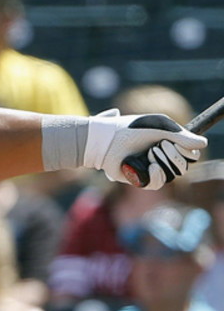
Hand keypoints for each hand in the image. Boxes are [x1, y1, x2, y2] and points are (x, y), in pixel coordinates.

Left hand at [83, 109, 206, 189]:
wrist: (106, 140)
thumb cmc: (130, 128)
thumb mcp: (159, 127)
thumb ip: (181, 135)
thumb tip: (203, 144)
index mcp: (168, 144)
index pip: (190, 154)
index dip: (189, 151)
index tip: (179, 143)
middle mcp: (161, 158)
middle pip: (183, 166)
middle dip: (174, 155)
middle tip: (160, 145)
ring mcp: (151, 170)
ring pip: (172, 175)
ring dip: (164, 162)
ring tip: (150, 153)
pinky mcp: (139, 179)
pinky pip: (157, 183)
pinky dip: (157, 174)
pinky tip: (151, 167)